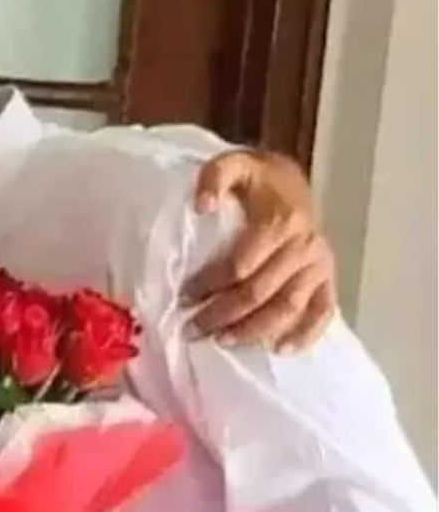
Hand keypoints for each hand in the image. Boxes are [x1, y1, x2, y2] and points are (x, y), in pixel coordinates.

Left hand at [185, 150, 336, 352]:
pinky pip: (322, 311)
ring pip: (288, 307)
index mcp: (281, 222)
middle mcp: (304, 247)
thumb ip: (213, 178)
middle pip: (261, 291)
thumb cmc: (255, 178)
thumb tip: (201, 205)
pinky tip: (281, 350)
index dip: (210, 285)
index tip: (184, 298)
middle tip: (193, 330)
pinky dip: (305, 334)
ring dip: (255, 330)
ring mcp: (319, 265)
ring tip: (223, 341)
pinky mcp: (328, 277)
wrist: (291, 180)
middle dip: (224, 314)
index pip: (240, 265)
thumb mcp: (231, 164)